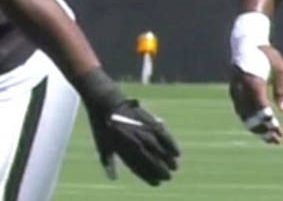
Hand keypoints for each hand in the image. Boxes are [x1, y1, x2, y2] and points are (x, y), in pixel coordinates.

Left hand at [74, 68, 179, 185]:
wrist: (107, 103)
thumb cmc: (102, 127)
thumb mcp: (102, 147)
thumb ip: (108, 163)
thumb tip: (113, 178)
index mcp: (123, 150)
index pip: (140, 167)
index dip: (148, 176)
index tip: (156, 183)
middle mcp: (135, 142)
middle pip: (152, 159)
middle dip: (161, 169)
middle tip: (169, 177)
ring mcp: (143, 131)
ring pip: (159, 149)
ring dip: (168, 159)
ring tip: (175, 167)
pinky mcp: (150, 121)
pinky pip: (164, 135)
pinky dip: (171, 144)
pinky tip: (177, 152)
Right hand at [228, 44, 282, 143]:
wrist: (245, 43)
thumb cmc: (266, 55)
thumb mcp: (280, 68)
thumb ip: (281, 91)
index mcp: (254, 82)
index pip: (261, 109)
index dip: (270, 123)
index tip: (279, 133)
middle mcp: (242, 89)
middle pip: (252, 117)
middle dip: (264, 131)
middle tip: (276, 141)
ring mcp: (235, 91)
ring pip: (244, 116)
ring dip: (256, 129)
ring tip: (269, 138)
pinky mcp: (233, 93)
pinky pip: (241, 111)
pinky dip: (250, 121)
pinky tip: (260, 127)